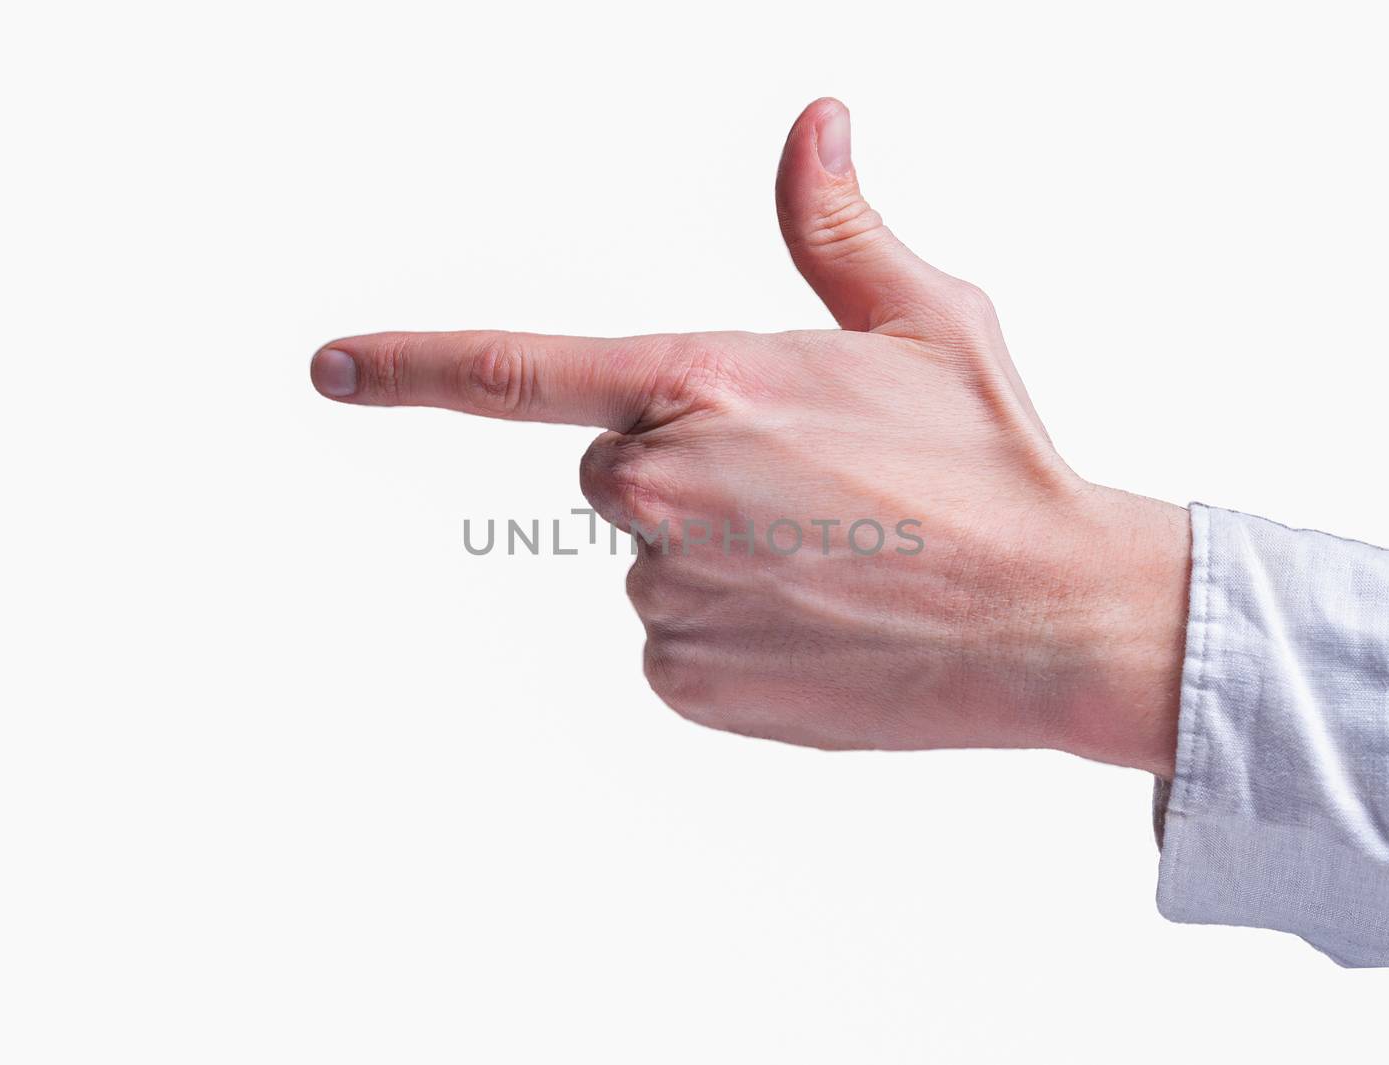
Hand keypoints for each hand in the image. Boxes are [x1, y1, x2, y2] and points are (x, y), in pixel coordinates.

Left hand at [310, 98, 1190, 775]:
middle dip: (688, 468)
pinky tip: (820, 623)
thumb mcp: (925, 320)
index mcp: (704, 385)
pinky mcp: (690, 685)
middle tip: (811, 488)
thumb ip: (834, 225)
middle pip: (614, 469)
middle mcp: (663, 494)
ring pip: (651, 561)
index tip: (331, 366)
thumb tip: (815, 123)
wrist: (1056, 619)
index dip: (409, 364)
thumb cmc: (995, 462)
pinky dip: (730, 633)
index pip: (516, 370)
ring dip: (718, 555)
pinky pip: (676, 643)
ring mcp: (671, 600)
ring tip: (834, 560)